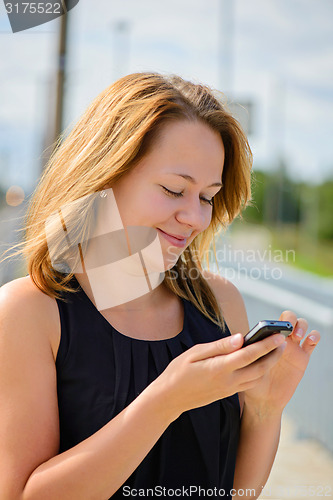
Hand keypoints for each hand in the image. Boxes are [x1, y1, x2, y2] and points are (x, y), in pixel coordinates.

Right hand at [156, 332, 286, 417]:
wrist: (170, 398)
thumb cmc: (178, 371)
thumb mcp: (195, 353)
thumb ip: (219, 346)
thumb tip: (240, 338)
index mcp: (219, 369)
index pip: (248, 355)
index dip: (265, 345)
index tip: (278, 336)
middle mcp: (228, 381)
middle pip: (259, 369)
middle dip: (274, 355)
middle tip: (283, 341)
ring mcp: (229, 390)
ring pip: (257, 378)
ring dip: (269, 365)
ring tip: (275, 351)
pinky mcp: (228, 394)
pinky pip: (249, 384)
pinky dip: (259, 373)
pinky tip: (259, 363)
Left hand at [242, 311, 319, 416]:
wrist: (264, 398)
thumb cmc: (252, 379)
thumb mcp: (247, 364)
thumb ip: (249, 351)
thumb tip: (243, 338)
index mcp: (267, 338)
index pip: (273, 321)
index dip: (275, 321)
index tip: (274, 328)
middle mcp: (280, 339)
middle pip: (289, 318)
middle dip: (290, 320)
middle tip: (289, 330)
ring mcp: (293, 347)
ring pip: (302, 325)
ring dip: (301, 326)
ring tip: (297, 335)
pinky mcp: (303, 357)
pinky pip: (311, 343)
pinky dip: (314, 337)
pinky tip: (310, 340)